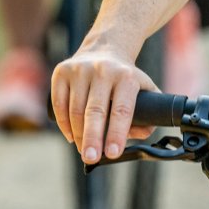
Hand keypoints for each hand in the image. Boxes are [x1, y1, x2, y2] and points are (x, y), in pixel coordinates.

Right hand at [51, 39, 158, 164]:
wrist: (104, 49)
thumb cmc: (125, 80)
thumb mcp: (145, 91)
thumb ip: (149, 116)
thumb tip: (137, 137)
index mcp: (126, 77)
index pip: (122, 110)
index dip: (117, 133)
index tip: (113, 154)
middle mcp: (103, 70)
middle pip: (95, 111)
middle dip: (92, 138)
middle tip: (91, 158)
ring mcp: (80, 69)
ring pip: (75, 110)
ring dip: (78, 135)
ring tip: (84, 150)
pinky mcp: (62, 71)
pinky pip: (59, 104)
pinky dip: (64, 125)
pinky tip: (71, 136)